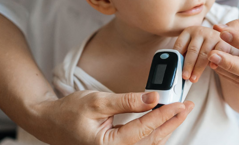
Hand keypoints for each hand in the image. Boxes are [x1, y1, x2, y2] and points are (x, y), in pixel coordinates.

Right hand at [34, 90, 193, 144]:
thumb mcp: (97, 102)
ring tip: (180, 111)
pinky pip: (142, 143)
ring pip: (150, 143)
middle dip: (172, 122)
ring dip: (166, 127)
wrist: (50, 122)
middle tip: (187, 106)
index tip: (179, 103)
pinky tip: (165, 120)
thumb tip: (153, 97)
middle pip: (152, 139)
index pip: (144, 129)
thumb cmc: (69, 112)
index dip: (164, 114)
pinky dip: (155, 131)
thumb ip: (126, 101)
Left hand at [173, 26, 225, 82]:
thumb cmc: (200, 45)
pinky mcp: (222, 41)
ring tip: (194, 78)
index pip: (180, 44)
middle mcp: (199, 32)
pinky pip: (218, 52)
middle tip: (185, 76)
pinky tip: (212, 67)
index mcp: (188, 31)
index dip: (177, 58)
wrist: (218, 37)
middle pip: (192, 50)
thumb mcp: (190, 45)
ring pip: (204, 54)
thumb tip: (177, 69)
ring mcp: (211, 36)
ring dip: (198, 68)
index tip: (176, 69)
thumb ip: (184, 54)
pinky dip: (215, 60)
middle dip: (188, 65)